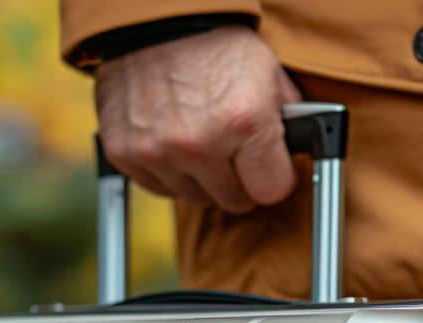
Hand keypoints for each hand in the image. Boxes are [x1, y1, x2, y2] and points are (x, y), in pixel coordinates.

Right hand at [95, 25, 301, 213]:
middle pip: (233, 201)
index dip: (273, 176)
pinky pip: (159, 187)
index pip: (271, 191)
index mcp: (245, 121)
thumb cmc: (214, 45)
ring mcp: (158, 151)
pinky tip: (172, 138)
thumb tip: (298, 154)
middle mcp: (198, 142)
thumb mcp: (269, 73)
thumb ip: (289, 122)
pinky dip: (168, 170)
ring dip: (201, 176)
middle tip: (232, 148)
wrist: (154, 22)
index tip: (267, 165)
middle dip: (238, 179)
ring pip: (194, 197)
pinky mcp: (124, 154)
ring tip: (199, 135)